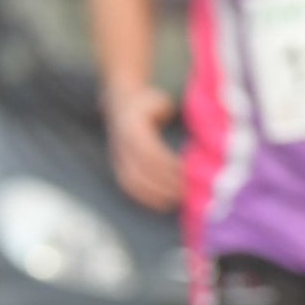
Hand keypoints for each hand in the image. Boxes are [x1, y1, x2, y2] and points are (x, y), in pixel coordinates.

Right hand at [107, 86, 181, 211]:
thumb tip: (180, 127)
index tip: (187, 173)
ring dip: (155, 194)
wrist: (119, 101)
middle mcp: (121, 145)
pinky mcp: (118, 165)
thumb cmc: (146, 101)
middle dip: (165, 184)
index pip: (150, 152)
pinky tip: (162, 203)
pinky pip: (128, 185)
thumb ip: (168, 114)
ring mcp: (117, 156)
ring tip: (177, 200)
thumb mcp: (158, 101)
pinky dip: (145, 197)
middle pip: (142, 170)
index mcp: (131, 128)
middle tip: (188, 192)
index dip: (168, 165)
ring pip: (133, 181)